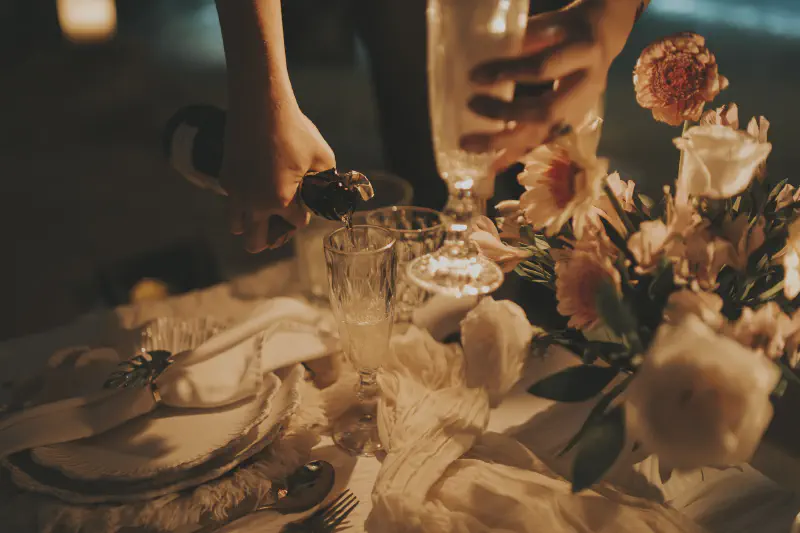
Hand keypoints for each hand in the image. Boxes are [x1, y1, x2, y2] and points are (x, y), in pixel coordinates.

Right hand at [221, 102, 335, 252]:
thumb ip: (325, 181)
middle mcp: (252, 202)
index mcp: (279, 200)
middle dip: (271, 237)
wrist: (260, 103)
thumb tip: (326, 190)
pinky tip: (257, 182)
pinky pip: (232, 202)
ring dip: (252, 222)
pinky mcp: (225, 178)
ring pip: (237, 227)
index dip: (304, 214)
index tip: (306, 197)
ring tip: (266, 205)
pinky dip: (243, 200)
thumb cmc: (294, 129)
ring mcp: (235, 192)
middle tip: (282, 219)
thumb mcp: (322, 157)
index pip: (296, 224)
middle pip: (254, 244)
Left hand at [461, 0, 640, 171]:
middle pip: (544, 111)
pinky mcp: (572, 125)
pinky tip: (491, 164)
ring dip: (504, 142)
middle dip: (504, 113)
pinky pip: (541, 143)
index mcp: (583, 53)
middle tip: (472, 105)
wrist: (604, 38)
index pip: (543, 68)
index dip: (509, 73)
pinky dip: (515, 154)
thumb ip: (524, 40)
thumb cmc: (570, 27)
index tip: (475, 76)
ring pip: (542, 134)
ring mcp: (580, 110)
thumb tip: (484, 60)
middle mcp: (585, 86)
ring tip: (470, 145)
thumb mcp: (551, 23)